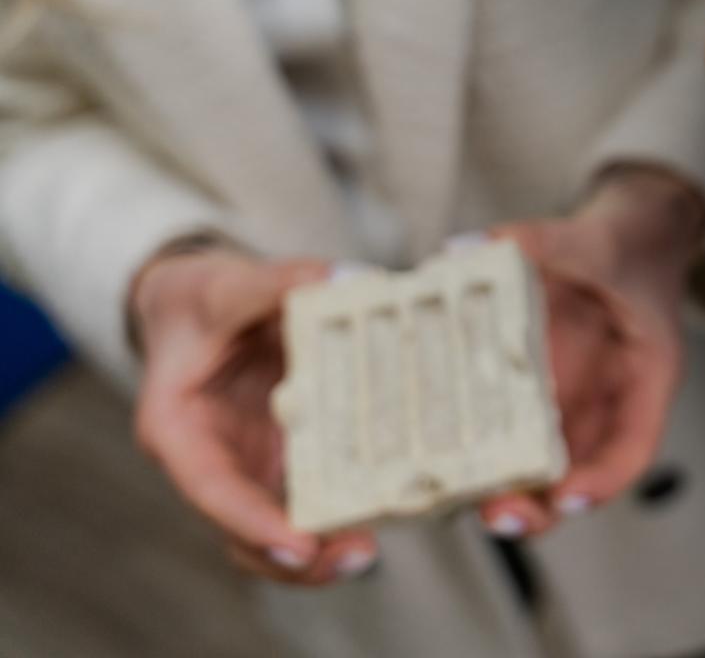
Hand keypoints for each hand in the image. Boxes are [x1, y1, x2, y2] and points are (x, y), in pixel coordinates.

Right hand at [131, 249, 376, 583]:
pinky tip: (394, 499)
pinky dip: (348, 502)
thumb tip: (348, 278)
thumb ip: (280, 281)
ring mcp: (251, 466)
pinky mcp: (286, 459)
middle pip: (246, 532)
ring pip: (281, 527)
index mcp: (179, 429)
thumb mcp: (228, 284)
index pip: (212, 489)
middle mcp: (212, 461)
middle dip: (297, 557)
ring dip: (324, 546)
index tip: (299, 545)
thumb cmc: (201, 299)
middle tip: (360, 554)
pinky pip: (315, 493)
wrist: (200, 305)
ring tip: (373, 548)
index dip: (252, 521)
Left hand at [476, 167, 704, 536]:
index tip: (566, 496)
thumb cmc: (627, 243)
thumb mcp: (595, 238)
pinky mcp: (531, 387)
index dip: (603, 480)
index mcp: (645, 375)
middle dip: (539, 506)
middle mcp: (605, 399)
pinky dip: (474, 441)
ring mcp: (567, 399)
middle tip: (497, 515)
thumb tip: (465, 248)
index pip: (634, 446)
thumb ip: (539, 241)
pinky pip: (504, 423)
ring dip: (501, 487)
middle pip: (578, 474)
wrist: (629, 231)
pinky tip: (432, 443)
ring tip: (454, 496)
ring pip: (538, 464)